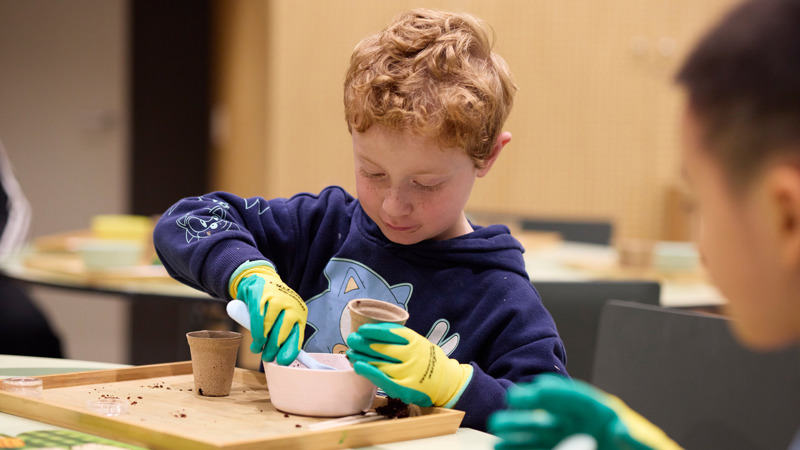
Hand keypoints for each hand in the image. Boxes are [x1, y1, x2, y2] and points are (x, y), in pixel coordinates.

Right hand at [229, 263, 306, 364]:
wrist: (260, 279)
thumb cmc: (273, 305)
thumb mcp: (283, 318)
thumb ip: (284, 334)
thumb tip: (283, 358)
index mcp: (299, 312)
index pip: (297, 334)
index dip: (290, 349)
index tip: (283, 361)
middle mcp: (290, 304)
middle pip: (283, 331)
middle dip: (274, 348)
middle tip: (268, 357)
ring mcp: (275, 297)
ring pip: (269, 326)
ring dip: (262, 341)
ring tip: (257, 348)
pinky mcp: (260, 293)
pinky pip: (257, 317)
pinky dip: (255, 331)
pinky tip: (255, 339)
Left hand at [346, 323, 472, 407]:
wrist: (446, 383)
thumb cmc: (427, 360)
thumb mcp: (419, 343)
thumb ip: (401, 338)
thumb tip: (373, 331)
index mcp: (416, 341)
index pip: (391, 333)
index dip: (374, 331)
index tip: (362, 329)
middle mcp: (412, 356)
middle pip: (382, 348)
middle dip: (363, 343)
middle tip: (351, 339)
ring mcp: (408, 373)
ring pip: (379, 363)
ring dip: (361, 357)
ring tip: (351, 353)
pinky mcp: (404, 388)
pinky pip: (382, 379)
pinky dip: (368, 372)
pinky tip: (358, 366)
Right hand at [487, 374, 681, 449]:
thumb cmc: (640, 448)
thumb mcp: (639, 444)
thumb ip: (631, 438)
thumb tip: (620, 430)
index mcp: (600, 413)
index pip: (572, 398)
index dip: (552, 393)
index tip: (532, 392)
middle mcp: (580, 424)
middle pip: (550, 413)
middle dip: (528, 411)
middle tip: (506, 408)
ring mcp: (568, 439)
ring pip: (538, 433)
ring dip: (517, 432)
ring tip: (497, 431)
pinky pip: (538, 449)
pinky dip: (521, 448)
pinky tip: (503, 448)